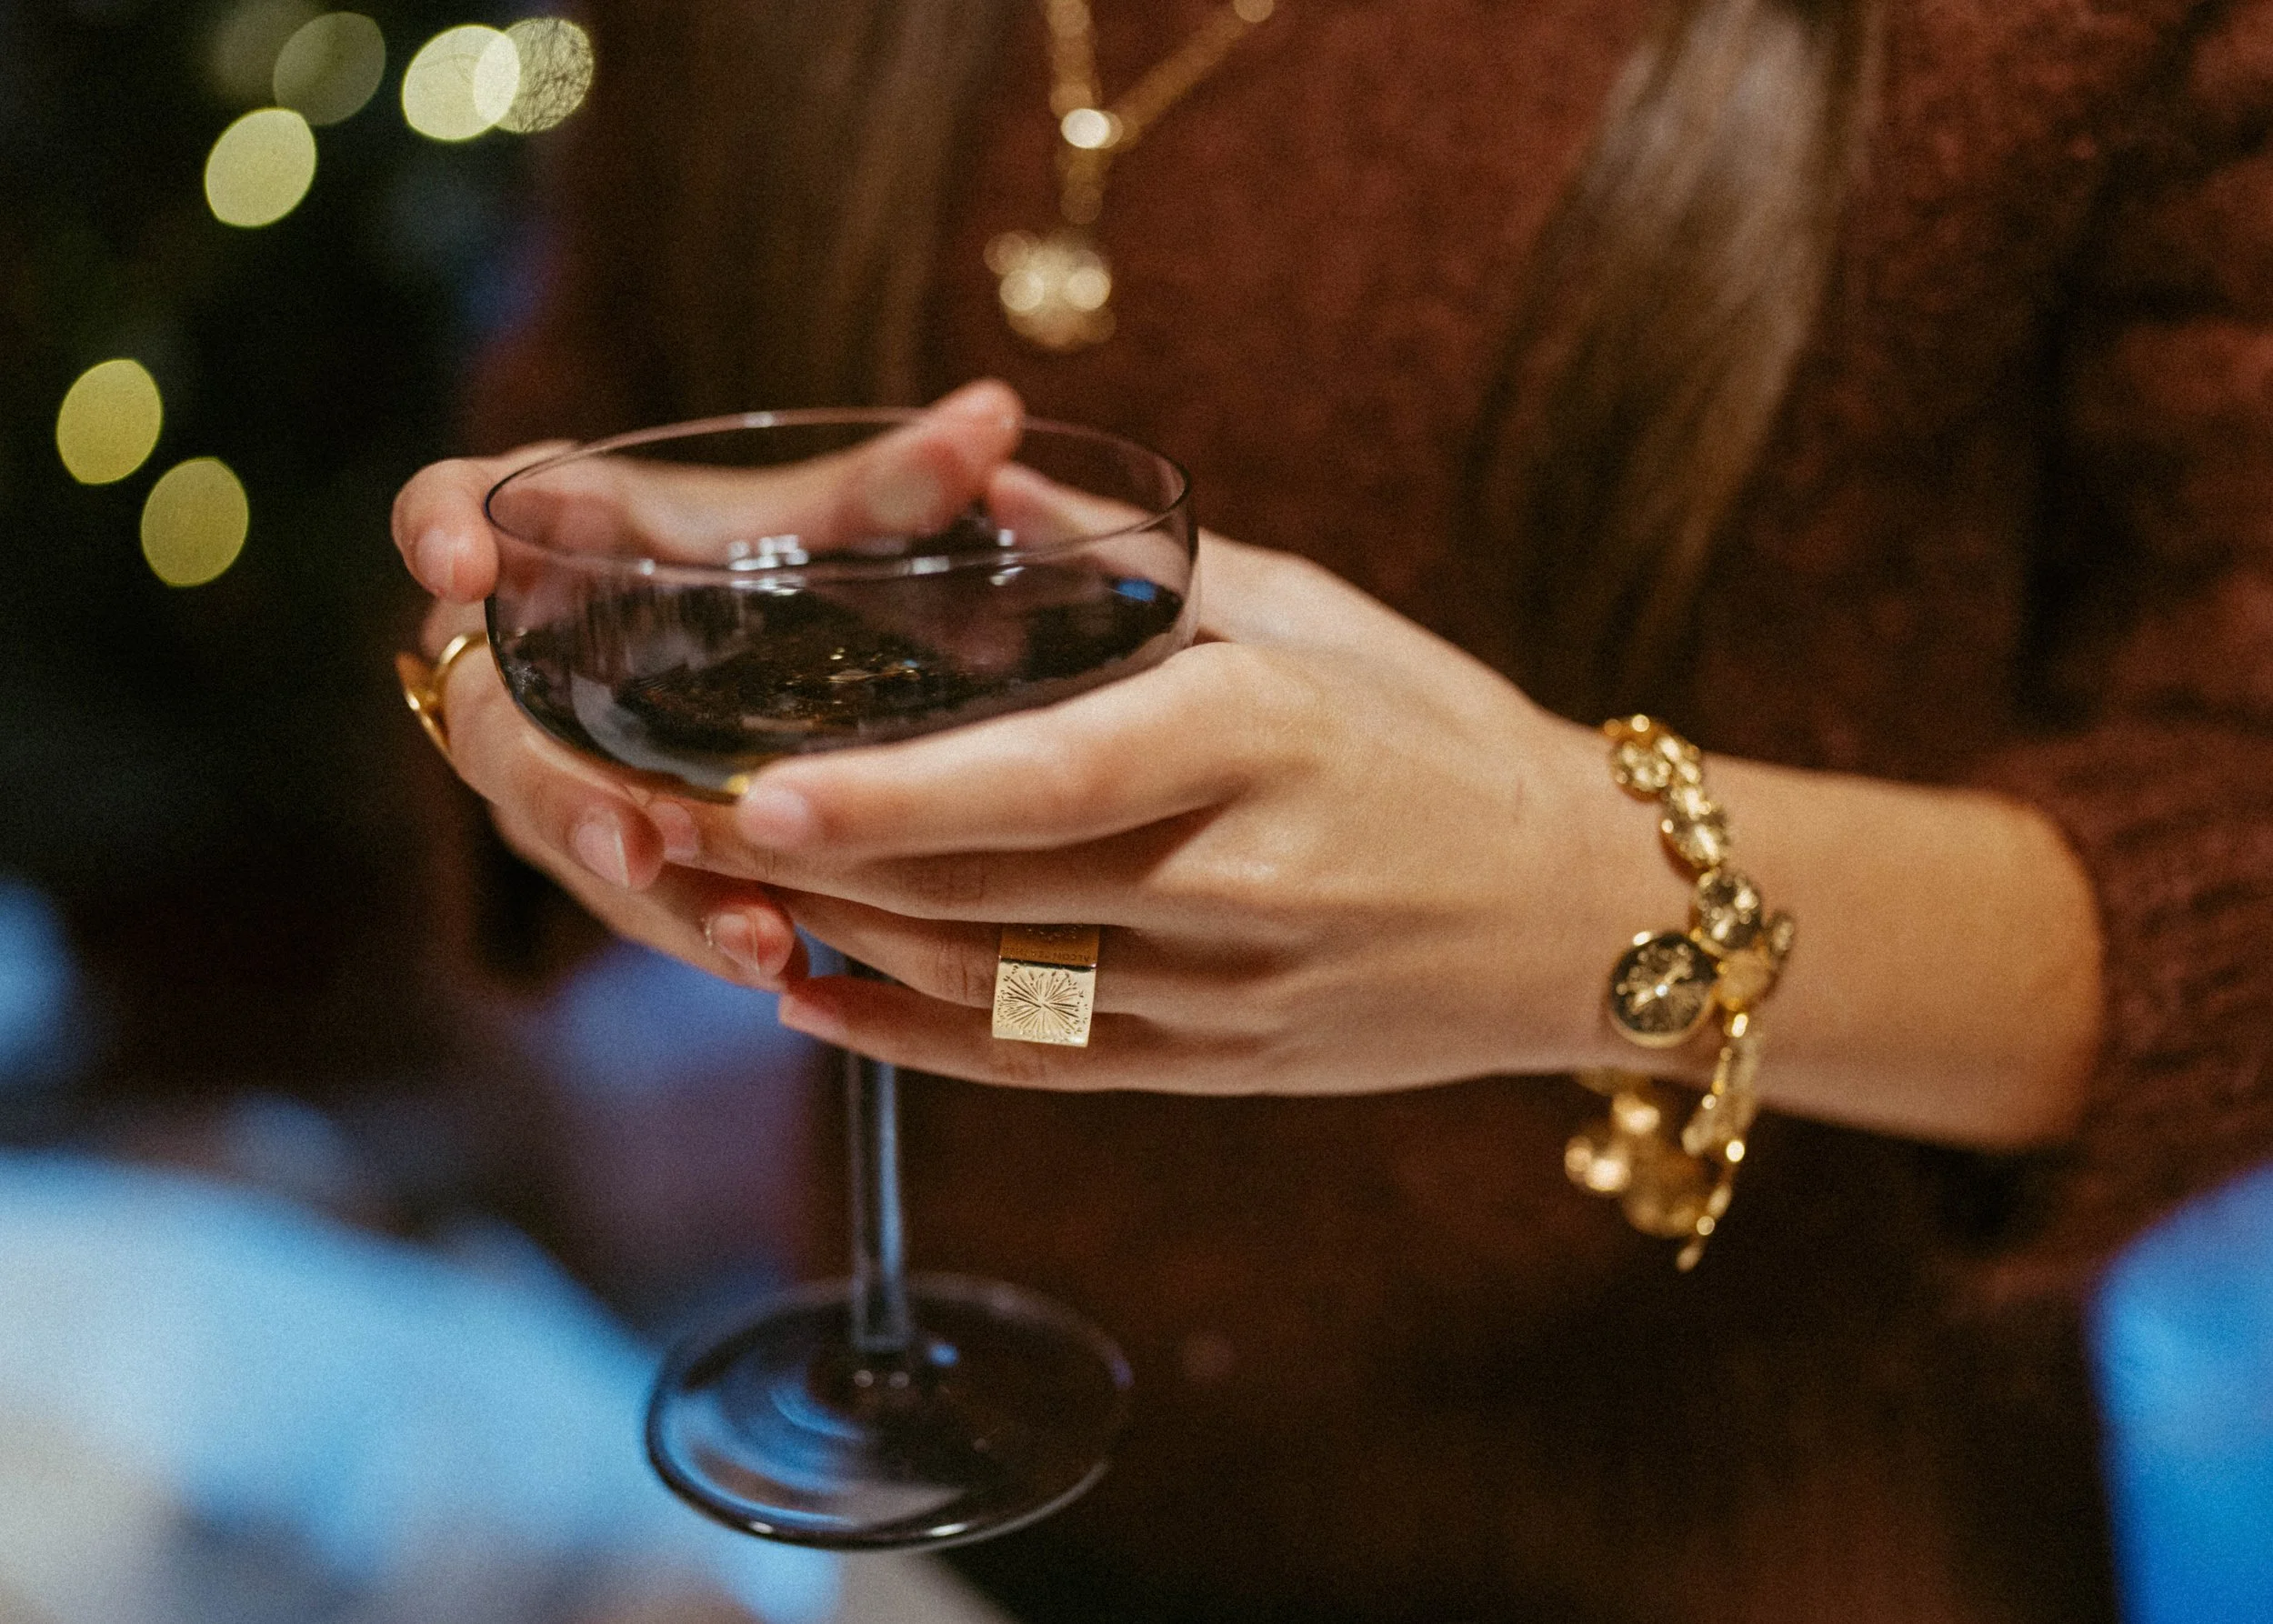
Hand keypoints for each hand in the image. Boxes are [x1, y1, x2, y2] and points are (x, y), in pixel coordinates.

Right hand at [391, 381, 1026, 991]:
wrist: (739, 648)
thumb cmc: (759, 552)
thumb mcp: (815, 517)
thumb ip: (892, 481)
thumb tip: (995, 414)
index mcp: (545, 534)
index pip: (446, 502)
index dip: (436, 527)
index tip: (461, 566)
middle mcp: (513, 649)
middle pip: (491, 720)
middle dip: (558, 791)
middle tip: (635, 844)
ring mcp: (534, 755)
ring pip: (551, 829)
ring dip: (648, 891)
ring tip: (754, 936)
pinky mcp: (583, 837)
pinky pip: (617, 891)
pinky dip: (696, 924)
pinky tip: (782, 957)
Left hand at [720, 535, 1624, 1093]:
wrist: (1585, 911)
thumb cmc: (1441, 730)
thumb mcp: (1311, 608)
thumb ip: (1129, 553)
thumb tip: (970, 474)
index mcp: (1261, 738)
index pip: (1049, 778)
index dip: (896, 797)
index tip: (760, 791)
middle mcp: (1237, 882)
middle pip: (984, 892)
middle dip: (809, 866)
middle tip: (660, 819)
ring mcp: (1228, 994)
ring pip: (989, 985)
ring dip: (837, 941)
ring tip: (702, 889)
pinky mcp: (1219, 1067)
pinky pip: (1038, 1065)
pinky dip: (910, 1039)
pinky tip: (809, 994)